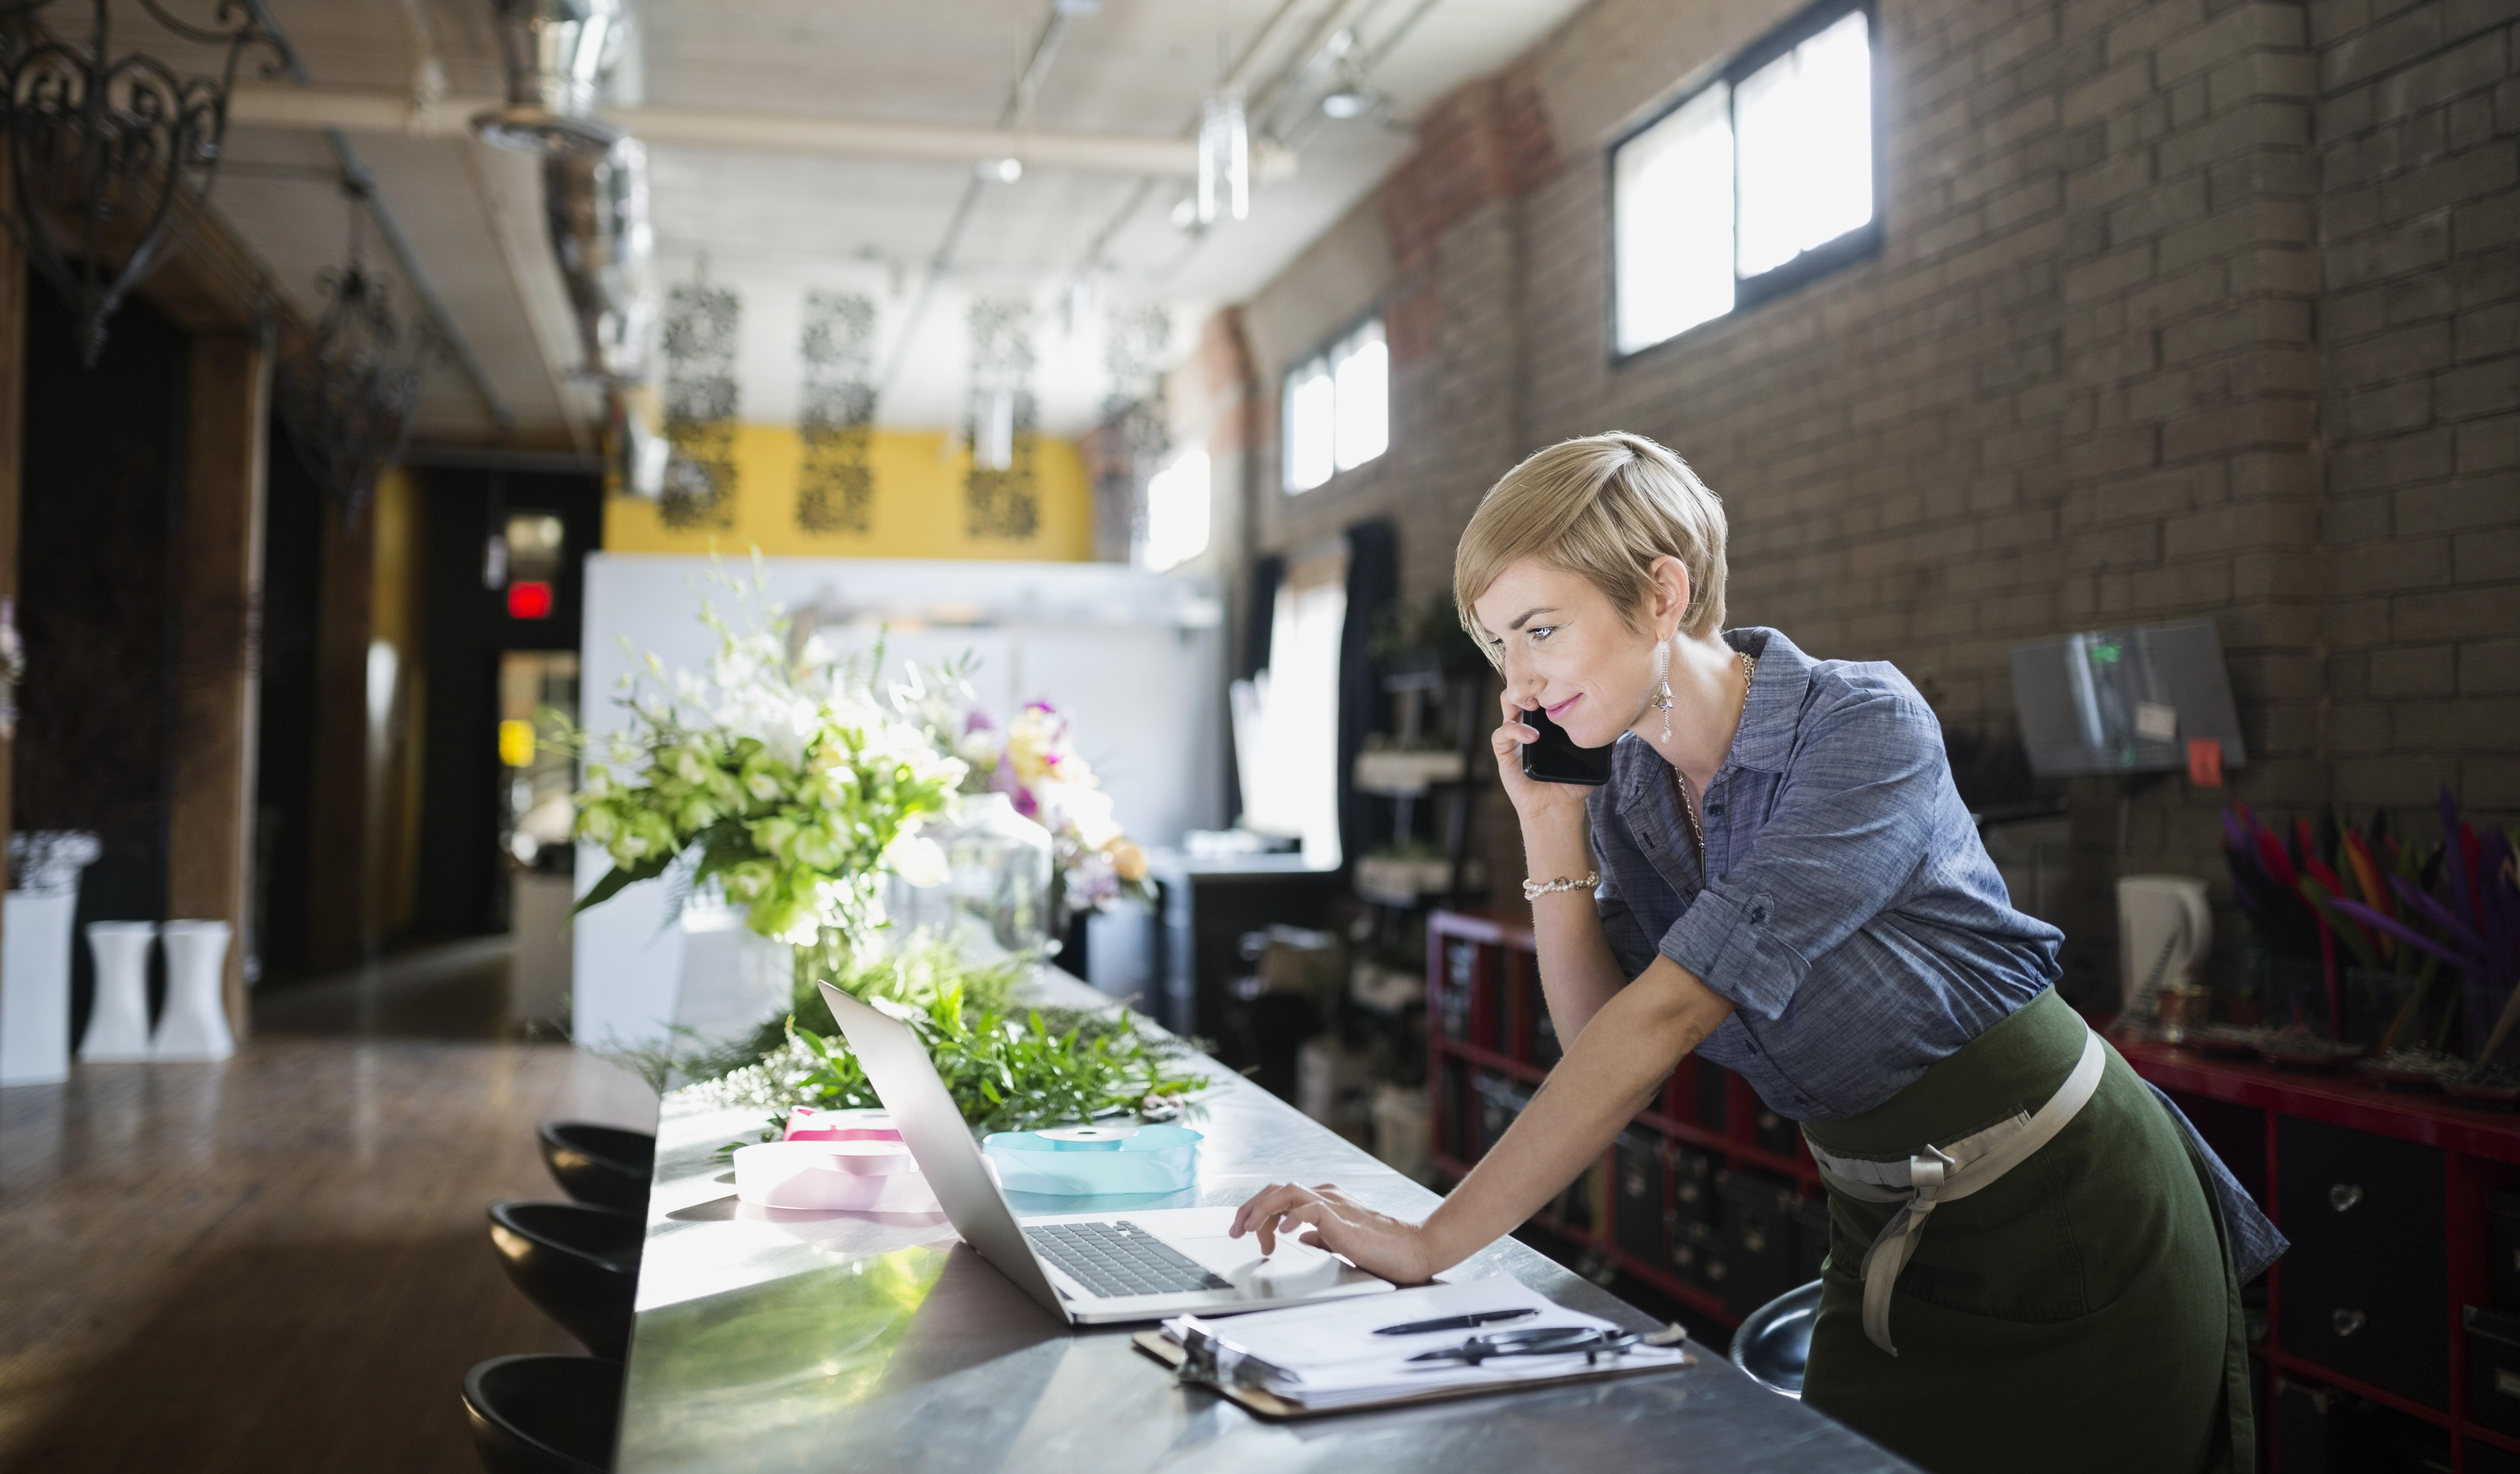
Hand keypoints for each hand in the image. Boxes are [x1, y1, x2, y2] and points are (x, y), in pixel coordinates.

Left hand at [1230, 1182, 1441, 1284]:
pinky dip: (1291, 1218)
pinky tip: (1282, 1235)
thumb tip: (1298, 1236)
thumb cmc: (1383, 1249)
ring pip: (1287, 1192)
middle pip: (1277, 1189)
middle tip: (1235, 1231)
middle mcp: (1327, 1196)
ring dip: (1262, 1210)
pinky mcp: (1343, 1219)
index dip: (1259, 1213)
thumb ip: (1319, 1236)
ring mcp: (1335, 1204)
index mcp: (1326, 1201)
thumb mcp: (1340, 1242)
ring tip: (1248, 1230)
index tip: (1249, 1235)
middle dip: (1250, 1207)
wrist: (1415, 1250)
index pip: (1281, 1196)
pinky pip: (1310, 1210)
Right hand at [1491, 689, 1591, 832]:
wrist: (1557, 808)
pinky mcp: (1505, 752)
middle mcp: (1529, 723)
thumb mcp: (1592, 759)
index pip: (1543, 690)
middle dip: (1530, 681)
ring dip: (1517, 700)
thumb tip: (1622, 724)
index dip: (1548, 679)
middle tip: (1543, 686)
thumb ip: (1603, 741)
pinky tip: (1532, 736)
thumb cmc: (1572, 784)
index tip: (1561, 678)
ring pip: (1507, 704)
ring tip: (1533, 706)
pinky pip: (1501, 734)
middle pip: (1523, 689)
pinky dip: (1514, 730)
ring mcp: (1515, 736)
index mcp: (1547, 720)